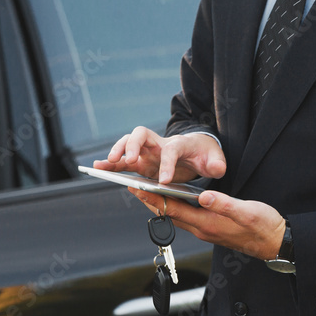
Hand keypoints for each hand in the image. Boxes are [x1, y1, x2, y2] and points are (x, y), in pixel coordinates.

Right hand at [93, 126, 225, 183]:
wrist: (197, 149)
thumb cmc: (204, 154)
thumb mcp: (214, 159)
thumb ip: (217, 164)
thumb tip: (217, 169)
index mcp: (179, 144)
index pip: (171, 150)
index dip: (167, 164)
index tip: (164, 181)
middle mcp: (160, 144)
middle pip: (141, 135)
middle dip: (133, 146)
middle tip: (129, 161)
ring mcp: (148, 151)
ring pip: (127, 144)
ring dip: (116, 152)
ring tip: (104, 164)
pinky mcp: (141, 161)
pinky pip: (123, 160)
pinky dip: (110, 163)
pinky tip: (98, 168)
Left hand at [131, 188, 285, 260]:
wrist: (275, 243)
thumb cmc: (264, 227)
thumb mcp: (247, 211)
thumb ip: (224, 204)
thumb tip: (204, 197)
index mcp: (208, 224)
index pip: (173, 209)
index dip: (153, 198)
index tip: (137, 187)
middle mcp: (202, 229)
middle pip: (169, 214)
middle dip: (150, 200)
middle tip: (133, 186)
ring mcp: (206, 230)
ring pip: (176, 216)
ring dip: (160, 204)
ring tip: (146, 190)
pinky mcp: (211, 229)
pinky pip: (186, 218)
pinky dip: (174, 207)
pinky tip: (172, 199)